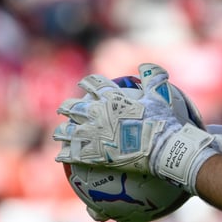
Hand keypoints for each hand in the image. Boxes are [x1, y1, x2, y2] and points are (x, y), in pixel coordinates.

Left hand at [53, 66, 182, 172]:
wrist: (161, 148)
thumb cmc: (161, 122)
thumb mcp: (160, 95)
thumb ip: (153, 77)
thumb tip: (145, 65)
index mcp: (110, 98)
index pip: (93, 84)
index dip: (87, 83)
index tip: (83, 84)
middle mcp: (96, 113)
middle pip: (73, 107)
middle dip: (67, 107)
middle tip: (64, 109)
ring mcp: (92, 134)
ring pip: (67, 131)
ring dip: (62, 131)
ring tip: (59, 133)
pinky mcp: (92, 154)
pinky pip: (72, 153)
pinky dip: (65, 154)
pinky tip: (60, 156)